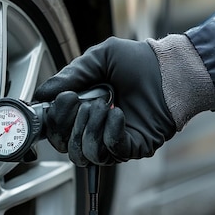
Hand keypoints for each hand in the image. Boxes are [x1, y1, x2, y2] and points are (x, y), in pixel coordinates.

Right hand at [34, 37, 175, 165]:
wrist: (171, 70)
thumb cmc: (138, 62)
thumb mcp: (99, 60)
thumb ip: (70, 76)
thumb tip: (42, 94)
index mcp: (82, 111)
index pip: (56, 131)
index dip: (53, 121)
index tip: (61, 100)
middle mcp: (95, 130)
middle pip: (66, 148)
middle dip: (68, 125)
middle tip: (80, 101)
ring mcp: (113, 142)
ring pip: (85, 154)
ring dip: (89, 128)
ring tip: (104, 105)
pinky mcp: (132, 148)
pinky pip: (111, 152)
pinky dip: (110, 133)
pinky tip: (118, 113)